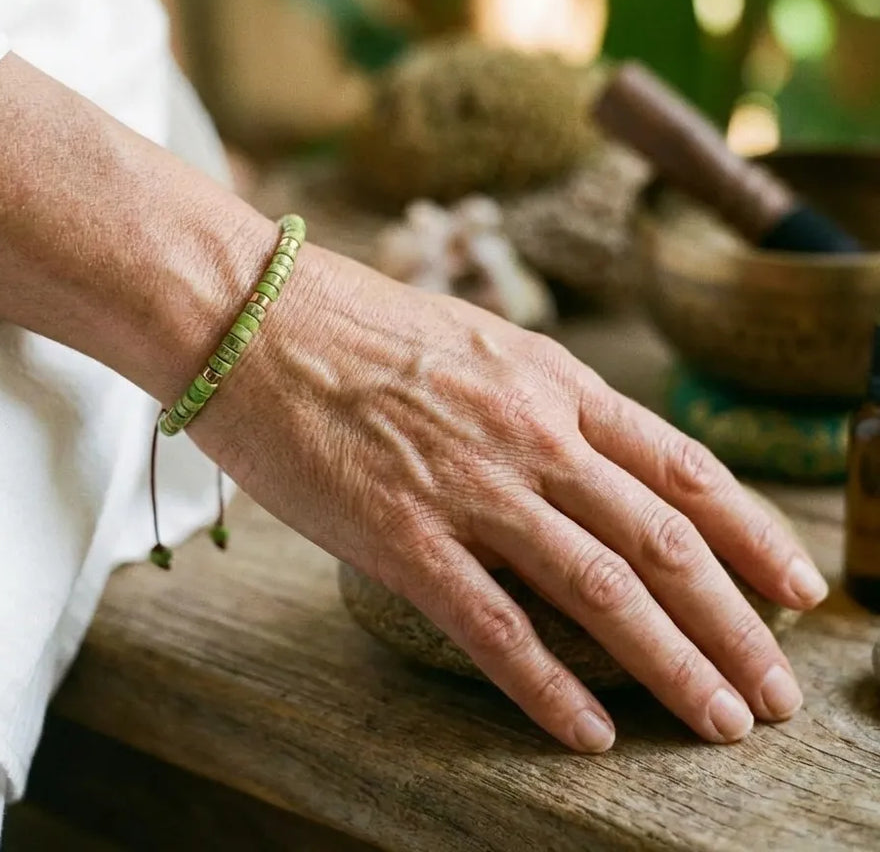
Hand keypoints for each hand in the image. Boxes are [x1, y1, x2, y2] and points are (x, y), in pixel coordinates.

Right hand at [194, 244, 827, 751]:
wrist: (252, 314)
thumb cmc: (352, 321)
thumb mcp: (473, 340)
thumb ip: (534, 395)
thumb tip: (580, 451)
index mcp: (552, 380)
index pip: (684, 468)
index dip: (753, 535)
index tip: (796, 590)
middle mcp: (531, 433)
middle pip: (665, 542)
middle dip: (736, 625)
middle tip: (777, 691)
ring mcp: (470, 486)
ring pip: (603, 590)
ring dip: (675, 665)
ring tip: (720, 723)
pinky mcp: (401, 535)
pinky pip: (495, 625)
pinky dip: (551, 686)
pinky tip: (590, 732)